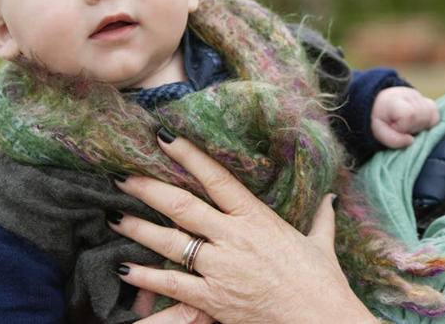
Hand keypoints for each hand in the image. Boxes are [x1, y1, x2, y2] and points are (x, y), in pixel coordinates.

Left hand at [108, 134, 377, 323]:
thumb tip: (331, 198)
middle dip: (149, 189)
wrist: (322, 321)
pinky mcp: (213, 299)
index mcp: (258, 218)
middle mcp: (235, 237)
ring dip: (139, 227)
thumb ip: (322, 218)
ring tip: (114, 215)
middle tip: (122, 176)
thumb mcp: (322, 244)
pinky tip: (123, 267)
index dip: (189, 156)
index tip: (165, 138)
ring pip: (171, 242)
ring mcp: (221, 268)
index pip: (217, 178)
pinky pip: (173, 284)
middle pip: (183, 206)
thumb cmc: (322, 282)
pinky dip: (146, 275)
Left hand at [371, 86, 440, 147]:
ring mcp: (419, 96)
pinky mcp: (425, 100)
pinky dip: (429, 121)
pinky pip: (435, 113)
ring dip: (422, 125)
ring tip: (409, 126)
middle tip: (402, 128)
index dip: (404, 127)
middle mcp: (409, 95)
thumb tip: (411, 141)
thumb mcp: (378, 132)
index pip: (411, 114)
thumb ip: (392, 139)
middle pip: (424, 115)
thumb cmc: (379, 120)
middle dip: (414, 128)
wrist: (378, 104)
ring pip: (433, 114)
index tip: (394, 128)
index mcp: (395, 101)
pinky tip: (418, 123)